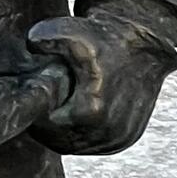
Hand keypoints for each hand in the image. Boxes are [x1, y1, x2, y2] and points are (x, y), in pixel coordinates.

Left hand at [28, 10, 175, 155]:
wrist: (144, 40)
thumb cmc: (102, 37)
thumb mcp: (69, 31)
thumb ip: (42, 38)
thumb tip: (31, 45)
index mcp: (92, 112)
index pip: (44, 126)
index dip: (36, 110)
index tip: (36, 93)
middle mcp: (108, 132)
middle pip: (58, 139)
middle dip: (47, 122)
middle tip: (45, 99)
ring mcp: (119, 139)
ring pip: (74, 145)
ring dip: (63, 131)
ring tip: (61, 104)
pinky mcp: (126, 140)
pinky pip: (92, 146)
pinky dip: (82, 133)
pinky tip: (77, 113)